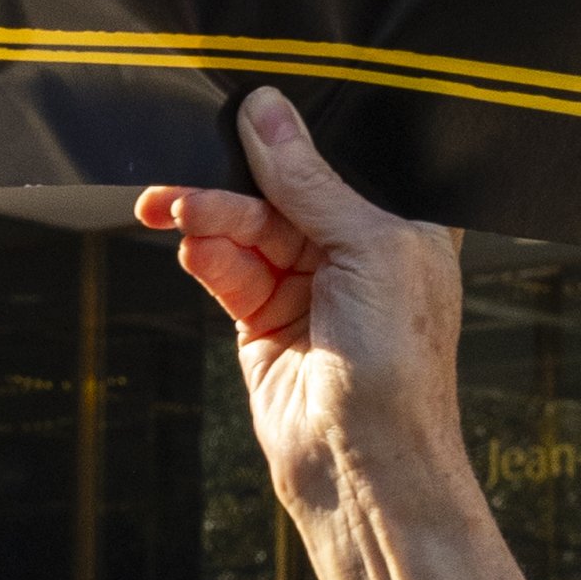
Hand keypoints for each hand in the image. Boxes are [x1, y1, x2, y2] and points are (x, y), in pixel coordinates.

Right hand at [137, 90, 467, 537]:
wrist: (363, 467)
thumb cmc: (398, 365)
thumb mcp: (368, 248)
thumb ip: (310, 181)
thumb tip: (265, 113)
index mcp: (405, 226)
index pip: (344, 161)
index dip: (297, 137)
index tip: (246, 112)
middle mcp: (358, 253)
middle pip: (283, 193)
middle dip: (234, 185)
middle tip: (186, 181)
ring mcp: (310, 289)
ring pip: (248, 231)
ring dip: (210, 218)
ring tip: (175, 211)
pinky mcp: (267, 324)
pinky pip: (229, 272)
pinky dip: (209, 257)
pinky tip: (193, 247)